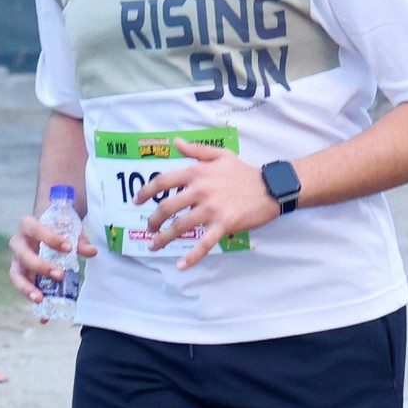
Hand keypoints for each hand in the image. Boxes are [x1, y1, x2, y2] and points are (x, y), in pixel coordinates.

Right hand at [8, 206, 97, 304]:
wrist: (45, 230)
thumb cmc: (56, 229)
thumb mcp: (68, 231)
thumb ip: (79, 241)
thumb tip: (92, 251)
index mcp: (28, 226)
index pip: (36, 230)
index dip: (51, 239)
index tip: (69, 248)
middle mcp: (18, 243)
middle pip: (23, 255)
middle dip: (41, 266)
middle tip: (60, 275)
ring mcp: (17, 261)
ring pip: (16, 275)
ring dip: (27, 288)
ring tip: (40, 299)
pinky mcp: (20, 276)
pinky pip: (24, 290)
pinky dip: (34, 302)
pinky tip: (44, 317)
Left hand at [139, 140, 279, 268]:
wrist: (270, 188)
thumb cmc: (244, 172)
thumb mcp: (221, 154)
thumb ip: (196, 150)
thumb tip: (175, 142)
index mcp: (197, 172)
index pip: (163, 182)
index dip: (146, 192)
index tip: (137, 201)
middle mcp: (200, 190)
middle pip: (167, 207)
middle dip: (153, 220)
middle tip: (150, 228)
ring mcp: (211, 209)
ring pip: (180, 227)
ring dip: (163, 238)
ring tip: (155, 245)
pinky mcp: (223, 225)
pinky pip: (204, 244)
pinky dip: (191, 256)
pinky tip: (180, 265)